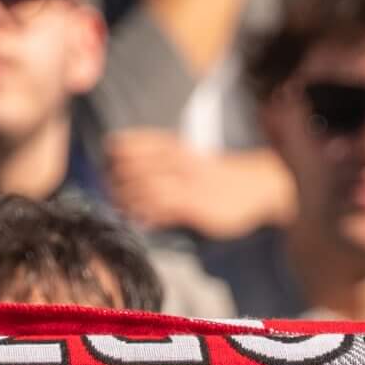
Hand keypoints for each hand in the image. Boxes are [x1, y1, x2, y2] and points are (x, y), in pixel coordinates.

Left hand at [103, 132, 290, 238]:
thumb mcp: (192, 162)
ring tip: (119, 206)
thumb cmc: (221, 175)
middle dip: (115, 178)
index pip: (138, 143)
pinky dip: (147, 215)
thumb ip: (166, 165)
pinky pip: (164, 209)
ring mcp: (187, 184)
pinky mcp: (195, 206)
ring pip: (146, 187)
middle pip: (135, 166)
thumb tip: (139, 177)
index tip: (106, 161)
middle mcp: (180, 163)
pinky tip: (140, 220)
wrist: (258, 184)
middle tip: (107, 189)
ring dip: (127, 199)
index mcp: (177, 148)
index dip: (117, 151)